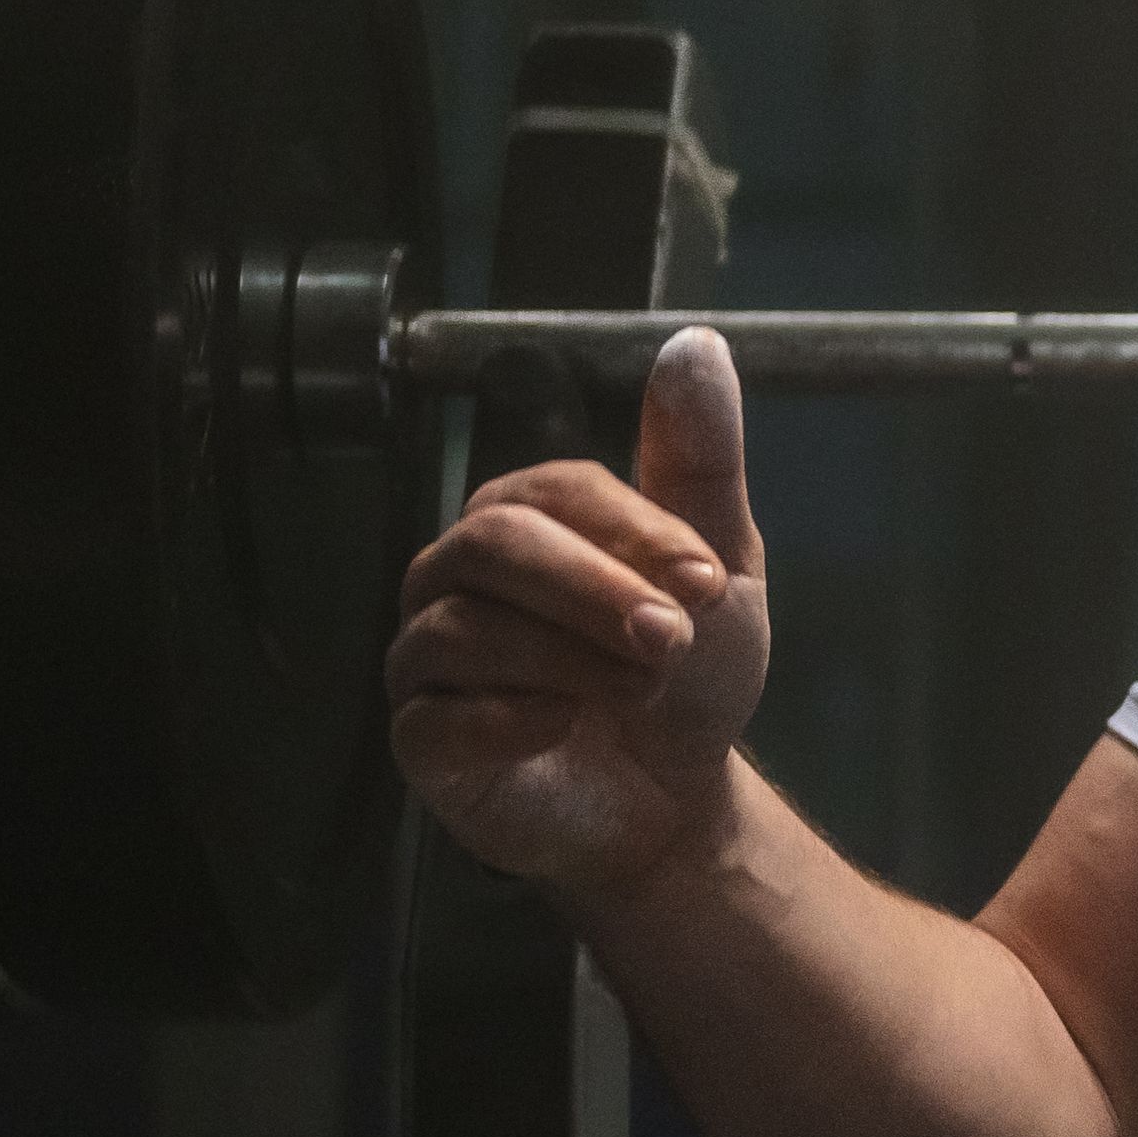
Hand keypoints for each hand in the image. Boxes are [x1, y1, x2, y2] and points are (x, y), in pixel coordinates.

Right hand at [387, 330, 777, 902]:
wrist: (672, 794)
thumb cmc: (682, 672)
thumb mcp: (715, 564)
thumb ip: (700, 459)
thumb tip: (695, 342)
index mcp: (524, 519)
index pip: (557, 492)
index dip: (635, 531)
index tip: (711, 581)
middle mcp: (457, 576)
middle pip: (494, 546)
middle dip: (594, 590)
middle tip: (670, 638)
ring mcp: (429, 657)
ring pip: (466, 631)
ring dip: (573, 662)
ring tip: (642, 689)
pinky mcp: (422, 741)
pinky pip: (439, 718)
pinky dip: (513, 720)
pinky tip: (566, 727)